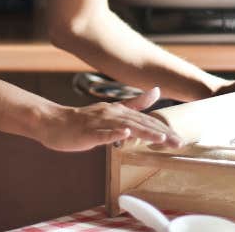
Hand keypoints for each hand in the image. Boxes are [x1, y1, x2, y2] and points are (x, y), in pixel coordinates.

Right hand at [35, 87, 183, 151]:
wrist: (54, 122)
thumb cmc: (83, 121)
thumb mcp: (112, 111)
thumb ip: (135, 103)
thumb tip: (156, 91)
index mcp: (119, 111)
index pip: (146, 120)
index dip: (164, 129)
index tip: (179, 139)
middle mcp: (112, 114)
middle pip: (140, 124)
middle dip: (160, 133)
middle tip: (178, 143)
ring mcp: (99, 123)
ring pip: (124, 127)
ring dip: (143, 132)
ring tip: (160, 138)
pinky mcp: (87, 132)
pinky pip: (101, 134)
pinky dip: (113, 134)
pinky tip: (124, 135)